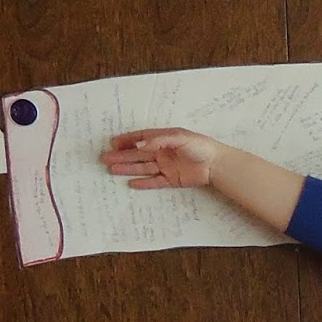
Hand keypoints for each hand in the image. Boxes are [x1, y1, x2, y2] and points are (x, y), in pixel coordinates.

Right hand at [101, 128, 224, 188]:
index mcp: (163, 139)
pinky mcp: (172, 179)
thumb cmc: (200, 146)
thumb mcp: (180, 138)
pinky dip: (143, 182)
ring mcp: (166, 166)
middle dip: (121, 156)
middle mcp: (162, 152)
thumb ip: (160, 140)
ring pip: (143, 167)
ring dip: (127, 168)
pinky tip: (130, 183)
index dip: (127, 140)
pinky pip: (154, 181)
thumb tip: (142, 145)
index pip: (140, 139)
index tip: (113, 143)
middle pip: (137, 154)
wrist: (216, 164)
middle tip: (105, 159)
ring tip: (112, 169)